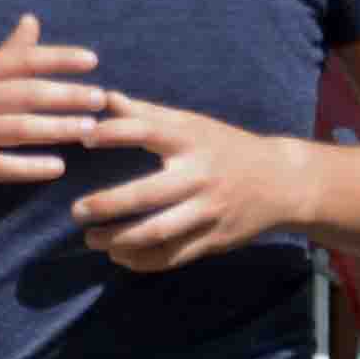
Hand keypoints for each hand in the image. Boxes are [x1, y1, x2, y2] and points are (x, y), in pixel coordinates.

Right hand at [0, 13, 106, 196]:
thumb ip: (4, 54)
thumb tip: (33, 21)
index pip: (22, 60)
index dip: (58, 59)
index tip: (92, 60)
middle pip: (26, 95)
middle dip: (67, 96)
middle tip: (101, 99)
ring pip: (19, 130)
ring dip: (58, 129)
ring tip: (89, 129)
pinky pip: (0, 166)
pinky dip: (30, 167)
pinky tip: (58, 166)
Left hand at [75, 91, 319, 270]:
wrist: (282, 182)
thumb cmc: (226, 148)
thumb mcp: (194, 124)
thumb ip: (148, 115)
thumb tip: (106, 97)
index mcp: (192, 141)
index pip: (148, 132)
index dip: (115, 133)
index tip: (84, 138)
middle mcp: (200, 176)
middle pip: (147, 194)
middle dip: (106, 205)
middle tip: (77, 211)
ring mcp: (209, 212)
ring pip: (157, 232)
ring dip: (118, 240)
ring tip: (92, 239)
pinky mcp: (214, 240)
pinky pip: (172, 256)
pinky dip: (141, 261)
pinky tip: (119, 256)